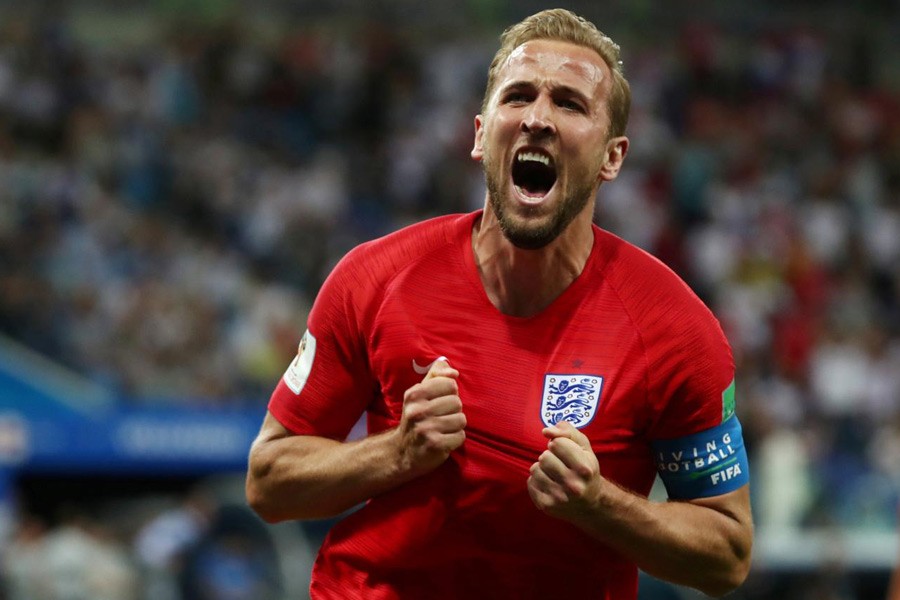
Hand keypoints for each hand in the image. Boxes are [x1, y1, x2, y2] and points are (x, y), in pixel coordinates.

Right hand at [395, 359, 465, 476]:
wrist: (402, 451)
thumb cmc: (417, 417)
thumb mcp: (420, 392)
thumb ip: (437, 375)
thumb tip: (454, 372)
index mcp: (414, 394)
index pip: (450, 384)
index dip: (449, 394)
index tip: (438, 402)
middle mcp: (418, 410)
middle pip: (457, 402)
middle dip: (453, 411)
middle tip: (440, 418)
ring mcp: (426, 429)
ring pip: (461, 419)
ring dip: (455, 426)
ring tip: (442, 429)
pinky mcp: (435, 445)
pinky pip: (460, 436)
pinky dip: (455, 439)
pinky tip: (443, 440)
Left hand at [527, 420, 603, 522]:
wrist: (590, 503)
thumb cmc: (585, 469)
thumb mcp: (584, 447)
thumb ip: (567, 431)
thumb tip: (546, 431)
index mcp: (585, 469)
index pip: (556, 443)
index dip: (559, 444)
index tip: (566, 453)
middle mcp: (573, 485)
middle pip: (544, 457)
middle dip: (550, 457)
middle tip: (559, 464)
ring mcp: (559, 498)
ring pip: (535, 469)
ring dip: (542, 468)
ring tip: (553, 474)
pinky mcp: (546, 505)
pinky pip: (530, 482)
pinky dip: (536, 480)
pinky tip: (549, 484)